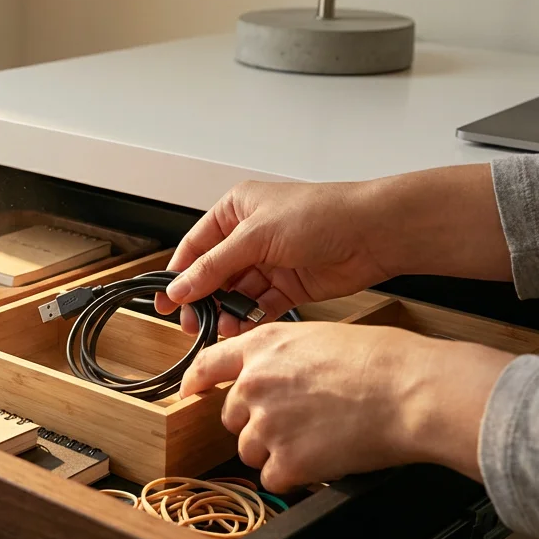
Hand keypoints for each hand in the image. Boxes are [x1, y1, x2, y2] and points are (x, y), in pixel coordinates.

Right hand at [156, 167, 510, 335]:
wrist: (373, 233)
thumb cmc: (322, 214)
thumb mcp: (255, 236)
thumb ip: (214, 266)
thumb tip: (181, 286)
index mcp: (236, 210)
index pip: (195, 246)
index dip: (178, 274)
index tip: (165, 301)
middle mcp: (250, 236)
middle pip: (213, 274)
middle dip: (202, 299)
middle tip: (192, 323)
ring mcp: (270, 262)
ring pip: (235, 294)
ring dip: (226, 312)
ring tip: (221, 328)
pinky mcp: (288, 286)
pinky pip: (259, 307)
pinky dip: (249, 319)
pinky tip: (241, 328)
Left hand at [181, 321, 512, 491]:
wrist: (411, 392)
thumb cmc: (384, 362)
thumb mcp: (321, 339)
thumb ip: (285, 358)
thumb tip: (276, 377)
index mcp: (264, 347)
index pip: (209, 363)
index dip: (196, 382)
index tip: (189, 393)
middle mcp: (256, 383)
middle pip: (231, 417)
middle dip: (257, 425)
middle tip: (299, 423)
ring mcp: (266, 423)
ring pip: (249, 451)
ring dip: (277, 453)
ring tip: (318, 439)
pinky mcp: (285, 460)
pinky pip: (274, 479)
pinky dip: (295, 477)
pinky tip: (323, 460)